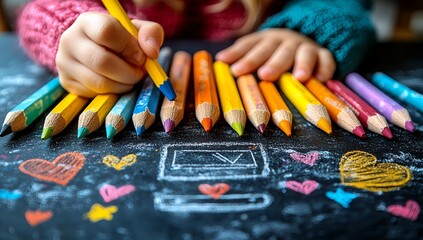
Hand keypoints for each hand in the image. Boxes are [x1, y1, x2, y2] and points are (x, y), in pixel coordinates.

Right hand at [56, 12, 163, 97]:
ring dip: (124, 85)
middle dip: (129, 72)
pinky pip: (95, 94)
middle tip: (139, 72)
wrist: (94, 47)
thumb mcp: (137, 30)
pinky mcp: (67, 82)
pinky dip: (113, 92)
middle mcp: (70, 40)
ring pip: (100, 83)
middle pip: (103, 62)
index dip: (129, 46)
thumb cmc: (120, 38)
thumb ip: (150, 33)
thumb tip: (151, 52)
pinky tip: (118, 83)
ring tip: (131, 77)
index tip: (140, 56)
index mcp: (87, 22)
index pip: (107, 31)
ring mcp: (65, 63)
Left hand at [215, 28, 335, 82]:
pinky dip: (325, 69)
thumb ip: (240, 54)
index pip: (254, 47)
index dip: (244, 58)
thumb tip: (219, 60)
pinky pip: (327, 60)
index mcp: (267, 40)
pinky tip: (321, 80)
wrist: (302, 39)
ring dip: (302, 64)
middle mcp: (286, 42)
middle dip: (272, 63)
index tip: (234, 70)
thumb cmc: (273, 50)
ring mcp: (306, 47)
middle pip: (279, 51)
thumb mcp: (256, 48)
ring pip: (305, 53)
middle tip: (264, 75)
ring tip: (299, 77)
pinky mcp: (323, 55)